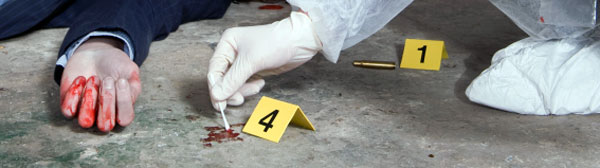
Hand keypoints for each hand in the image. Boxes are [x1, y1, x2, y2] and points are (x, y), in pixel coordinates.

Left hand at [60, 37, 140, 131]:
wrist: (95, 54)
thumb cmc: (116, 66)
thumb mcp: (130, 72)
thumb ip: (134, 87)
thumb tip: (128, 99)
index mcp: (122, 112)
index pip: (125, 119)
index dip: (123, 101)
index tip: (122, 80)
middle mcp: (104, 117)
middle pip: (105, 125)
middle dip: (107, 101)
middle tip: (108, 80)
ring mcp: (86, 113)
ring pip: (85, 121)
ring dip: (90, 99)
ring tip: (94, 78)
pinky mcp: (69, 106)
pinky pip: (68, 110)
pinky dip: (74, 93)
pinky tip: (81, 78)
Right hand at [207, 11, 321, 110]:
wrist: (299, 42)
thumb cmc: (275, 43)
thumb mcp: (251, 62)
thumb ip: (232, 81)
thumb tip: (216, 95)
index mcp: (227, 43)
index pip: (214, 70)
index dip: (215, 87)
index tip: (219, 103)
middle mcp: (233, 52)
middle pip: (222, 79)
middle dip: (230, 91)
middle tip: (237, 100)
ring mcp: (243, 62)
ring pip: (234, 84)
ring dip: (242, 90)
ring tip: (256, 88)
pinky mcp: (253, 70)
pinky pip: (245, 84)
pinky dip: (250, 88)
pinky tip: (260, 83)